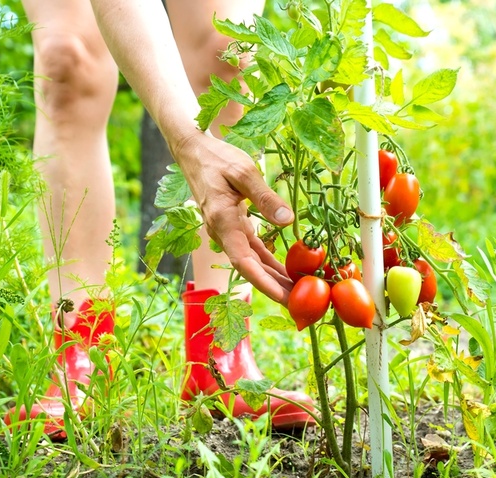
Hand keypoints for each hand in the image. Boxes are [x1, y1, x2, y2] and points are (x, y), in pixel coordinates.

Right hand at [173, 131, 294, 304]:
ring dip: (275, 279)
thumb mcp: (244, 172)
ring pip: (254, 263)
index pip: (244, 262)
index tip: (284, 298)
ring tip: (300, 295)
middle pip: (251, 270)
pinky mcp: (236, 227)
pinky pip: (255, 251)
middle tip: (301, 307)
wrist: (194, 152)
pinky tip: (289, 274)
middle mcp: (224, 233)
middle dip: (275, 289)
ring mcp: (230, 232)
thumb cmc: (217, 158)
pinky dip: (271, 263)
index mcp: (223, 222)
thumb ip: (265, 197)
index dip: (264, 284)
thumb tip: (288, 221)